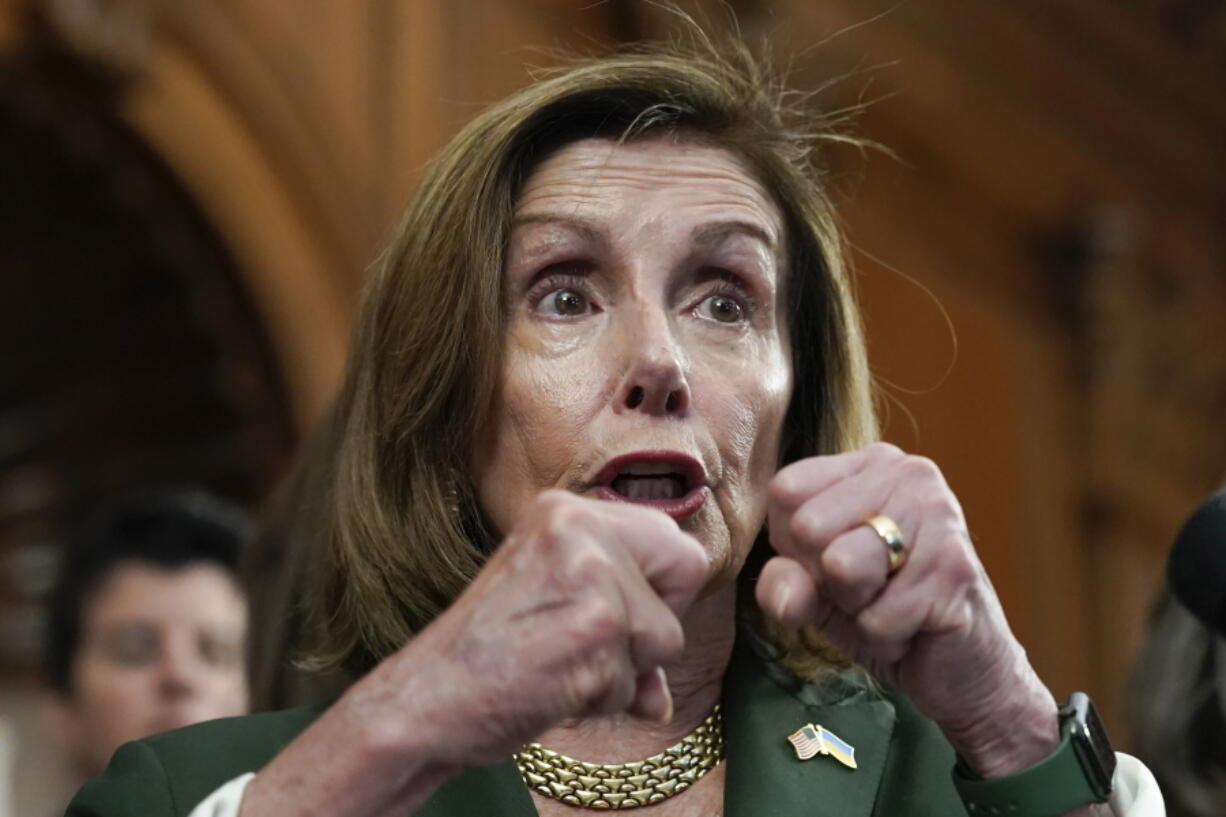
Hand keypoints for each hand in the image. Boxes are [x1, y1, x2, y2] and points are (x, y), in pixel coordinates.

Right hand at [240, 491, 707, 816]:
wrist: (428, 698)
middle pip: (688, 565)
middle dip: (658, 620)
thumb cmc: (487, 655)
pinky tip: (553, 688)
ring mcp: (591, 573)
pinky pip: (638, 682)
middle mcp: (581, 525)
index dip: (658, 587)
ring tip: (562, 669)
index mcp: (566, 510)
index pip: (669, 536)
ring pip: (667, 637)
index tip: (615, 617)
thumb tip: (662, 689)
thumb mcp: (551, 597)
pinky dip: (603, 702)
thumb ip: (617, 607)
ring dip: (624, 673)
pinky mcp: (597, 626)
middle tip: (598, 644)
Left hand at [755, 443, 1059, 777]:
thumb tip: (787, 596)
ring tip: (892, 604)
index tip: (832, 562)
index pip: (786, 491)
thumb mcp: (816, 594)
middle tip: (870, 589)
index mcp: (867, 464)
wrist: (964, 666)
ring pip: (841, 567)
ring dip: (857, 609)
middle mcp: (907, 473)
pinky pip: (876, 618)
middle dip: (827, 579)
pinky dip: (886, 637)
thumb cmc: (882, 612)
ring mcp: (939, 514)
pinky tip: (916, 627)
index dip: (793, 544)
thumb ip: (783, 584)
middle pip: (808, 526)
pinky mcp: (956, 567)